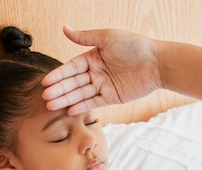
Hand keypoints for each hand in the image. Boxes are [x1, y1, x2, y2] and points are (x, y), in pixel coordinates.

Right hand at [42, 26, 162, 114]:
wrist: (157, 63)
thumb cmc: (134, 46)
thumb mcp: (107, 38)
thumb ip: (85, 37)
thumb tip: (64, 28)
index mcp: (94, 57)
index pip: (72, 68)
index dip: (59, 75)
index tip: (46, 82)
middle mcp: (97, 72)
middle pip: (74, 82)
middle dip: (59, 90)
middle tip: (45, 97)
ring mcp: (104, 85)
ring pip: (81, 94)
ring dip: (66, 99)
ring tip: (51, 106)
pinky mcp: (112, 97)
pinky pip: (94, 102)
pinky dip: (82, 106)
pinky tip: (69, 109)